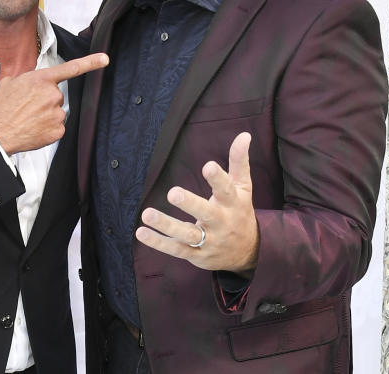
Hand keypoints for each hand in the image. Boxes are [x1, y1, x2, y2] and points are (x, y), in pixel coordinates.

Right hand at [0, 53, 107, 153]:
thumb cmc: (2, 109)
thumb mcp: (9, 83)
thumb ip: (25, 78)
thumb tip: (26, 81)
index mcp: (41, 80)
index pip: (71, 68)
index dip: (90, 62)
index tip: (104, 59)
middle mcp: (52, 95)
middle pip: (57, 95)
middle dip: (45, 100)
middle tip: (29, 107)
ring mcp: (57, 113)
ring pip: (57, 112)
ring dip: (46, 115)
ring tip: (29, 118)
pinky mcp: (58, 130)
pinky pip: (57, 127)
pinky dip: (47, 128)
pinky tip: (34, 128)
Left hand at [136, 132, 258, 273]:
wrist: (247, 253)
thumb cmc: (239, 212)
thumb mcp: (243, 188)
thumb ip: (239, 162)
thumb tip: (244, 134)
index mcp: (233, 203)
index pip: (227, 190)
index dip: (218, 179)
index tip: (208, 166)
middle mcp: (221, 222)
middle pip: (207, 213)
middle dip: (190, 204)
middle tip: (173, 193)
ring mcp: (208, 241)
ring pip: (187, 234)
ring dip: (167, 225)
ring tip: (147, 214)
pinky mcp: (196, 255)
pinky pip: (176, 249)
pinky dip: (158, 242)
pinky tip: (141, 232)